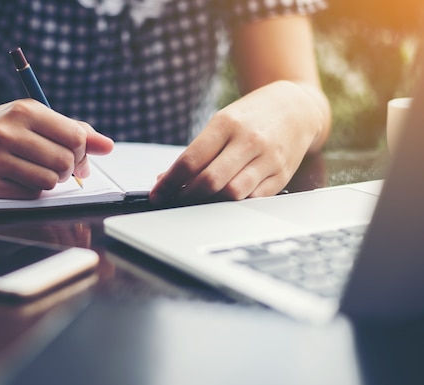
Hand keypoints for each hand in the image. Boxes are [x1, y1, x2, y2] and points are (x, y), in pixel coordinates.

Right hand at [0, 99, 113, 198]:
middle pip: (64, 161)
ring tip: (39, 171)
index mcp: (25, 110)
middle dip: (69, 169)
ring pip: (49, 181)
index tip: (76, 154)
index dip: (83, 150)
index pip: (75, 136)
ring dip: (52, 181)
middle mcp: (7, 131)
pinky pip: (30, 194)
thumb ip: (74, 130)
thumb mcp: (36, 119)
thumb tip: (108, 146)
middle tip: (59, 167)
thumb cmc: (5, 129)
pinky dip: (33, 190)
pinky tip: (20, 178)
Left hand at [150, 81, 326, 203]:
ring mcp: (268, 159)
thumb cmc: (252, 116)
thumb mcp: (222, 122)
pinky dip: (233, 206)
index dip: (169, 182)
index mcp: (227, 124)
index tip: (157, 194)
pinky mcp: (281, 175)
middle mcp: (248, 141)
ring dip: (209, 204)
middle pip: (210, 181)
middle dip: (186, 196)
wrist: (298, 108)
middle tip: (175, 200)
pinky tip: (222, 203)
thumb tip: (167, 178)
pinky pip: (253, 200)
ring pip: (232, 194)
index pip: (190, 160)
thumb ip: (197, 151)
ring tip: (197, 202)